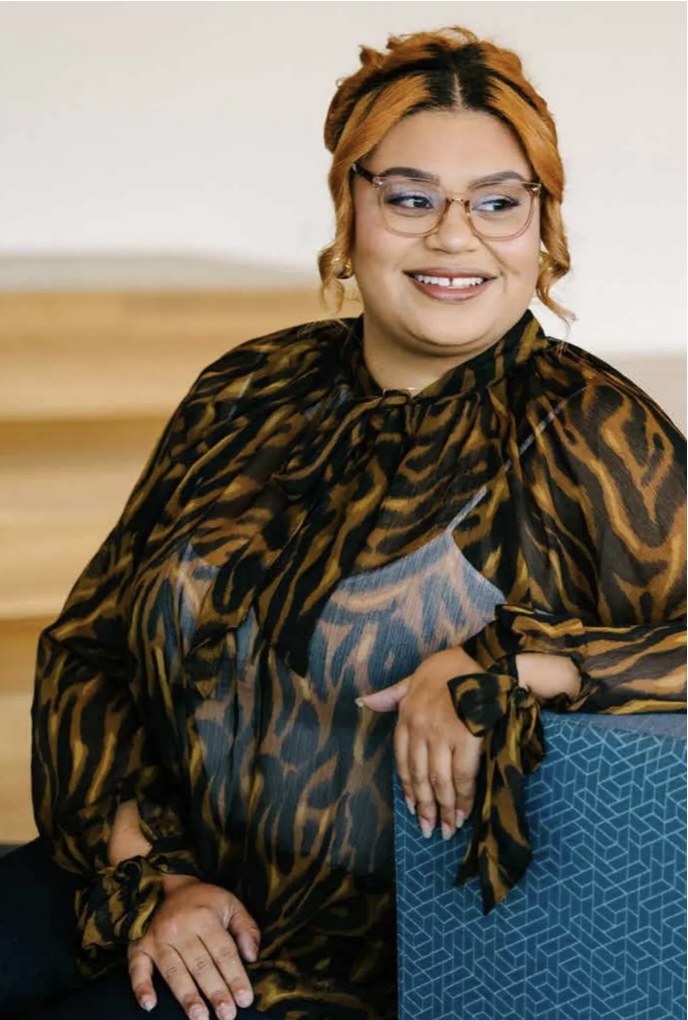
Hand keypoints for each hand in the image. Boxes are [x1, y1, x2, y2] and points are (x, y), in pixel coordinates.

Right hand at [128, 875, 260, 1019]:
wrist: (167, 886)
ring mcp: (158, 938)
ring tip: (199, 1016)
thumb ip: (246, 928)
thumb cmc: (204, 901)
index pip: (223, 952)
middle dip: (215, 992)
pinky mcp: (140, 946)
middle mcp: (180, 928)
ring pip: (174, 971)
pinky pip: (137, 967)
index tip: (245, 999)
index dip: (235, 977)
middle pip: (201, 965)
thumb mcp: (230, 904)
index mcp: (205, 917)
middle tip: (227, 1015)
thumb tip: (251, 957)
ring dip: (187, 996)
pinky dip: (141, 986)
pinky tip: (149, 1004)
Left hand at [359, 648, 483, 839]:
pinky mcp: (467, 739)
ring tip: (447, 829)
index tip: (413, 807)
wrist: (485, 660)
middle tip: (429, 829)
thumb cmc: (452, 667)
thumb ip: (391, 695)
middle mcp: (420, 728)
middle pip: (420, 776)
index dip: (408, 787)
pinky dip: (464, 799)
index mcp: (406, 716)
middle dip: (425, 807)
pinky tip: (464, 813)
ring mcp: (442, 735)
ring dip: (443, 809)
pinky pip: (463, 777)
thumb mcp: (413, 678)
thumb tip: (363, 702)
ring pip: (439, 781)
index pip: (402, 760)